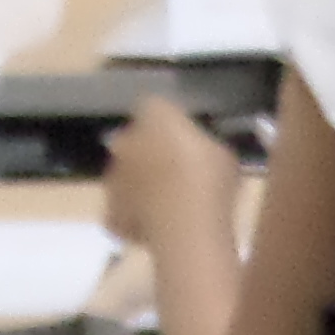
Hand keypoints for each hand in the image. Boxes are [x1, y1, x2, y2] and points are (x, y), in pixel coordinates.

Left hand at [101, 94, 243, 252]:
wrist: (187, 229)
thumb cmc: (211, 180)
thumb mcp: (223, 151)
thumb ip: (205, 144)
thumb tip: (203, 148)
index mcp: (155, 115)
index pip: (154, 106)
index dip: (168, 119)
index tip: (185, 133)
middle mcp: (126, 140)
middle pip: (133, 139)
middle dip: (148, 149)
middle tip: (176, 166)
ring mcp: (113, 178)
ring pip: (124, 174)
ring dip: (140, 181)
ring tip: (168, 199)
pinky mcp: (111, 213)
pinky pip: (122, 208)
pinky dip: (134, 214)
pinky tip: (156, 223)